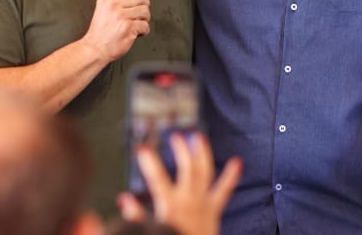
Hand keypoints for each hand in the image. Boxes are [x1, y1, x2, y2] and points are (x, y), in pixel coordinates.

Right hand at [82, 0, 150, 62]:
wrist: (95, 49)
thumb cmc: (100, 33)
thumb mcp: (102, 10)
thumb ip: (116, 0)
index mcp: (107, 0)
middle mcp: (113, 6)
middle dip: (145, 5)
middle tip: (141, 12)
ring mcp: (121, 16)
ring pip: (145, 10)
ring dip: (145, 19)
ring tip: (137, 23)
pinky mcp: (128, 27)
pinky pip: (145, 25)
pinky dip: (144, 31)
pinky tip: (136, 32)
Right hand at [118, 133, 241, 234]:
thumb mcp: (151, 230)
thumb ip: (136, 215)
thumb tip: (124, 199)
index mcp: (171, 206)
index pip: (157, 178)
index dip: (149, 161)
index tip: (142, 148)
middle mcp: (189, 200)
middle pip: (187, 168)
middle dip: (181, 149)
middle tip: (176, 136)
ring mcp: (203, 203)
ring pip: (205, 172)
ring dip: (203, 153)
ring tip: (199, 138)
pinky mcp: (214, 210)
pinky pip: (224, 191)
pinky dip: (231, 176)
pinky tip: (237, 163)